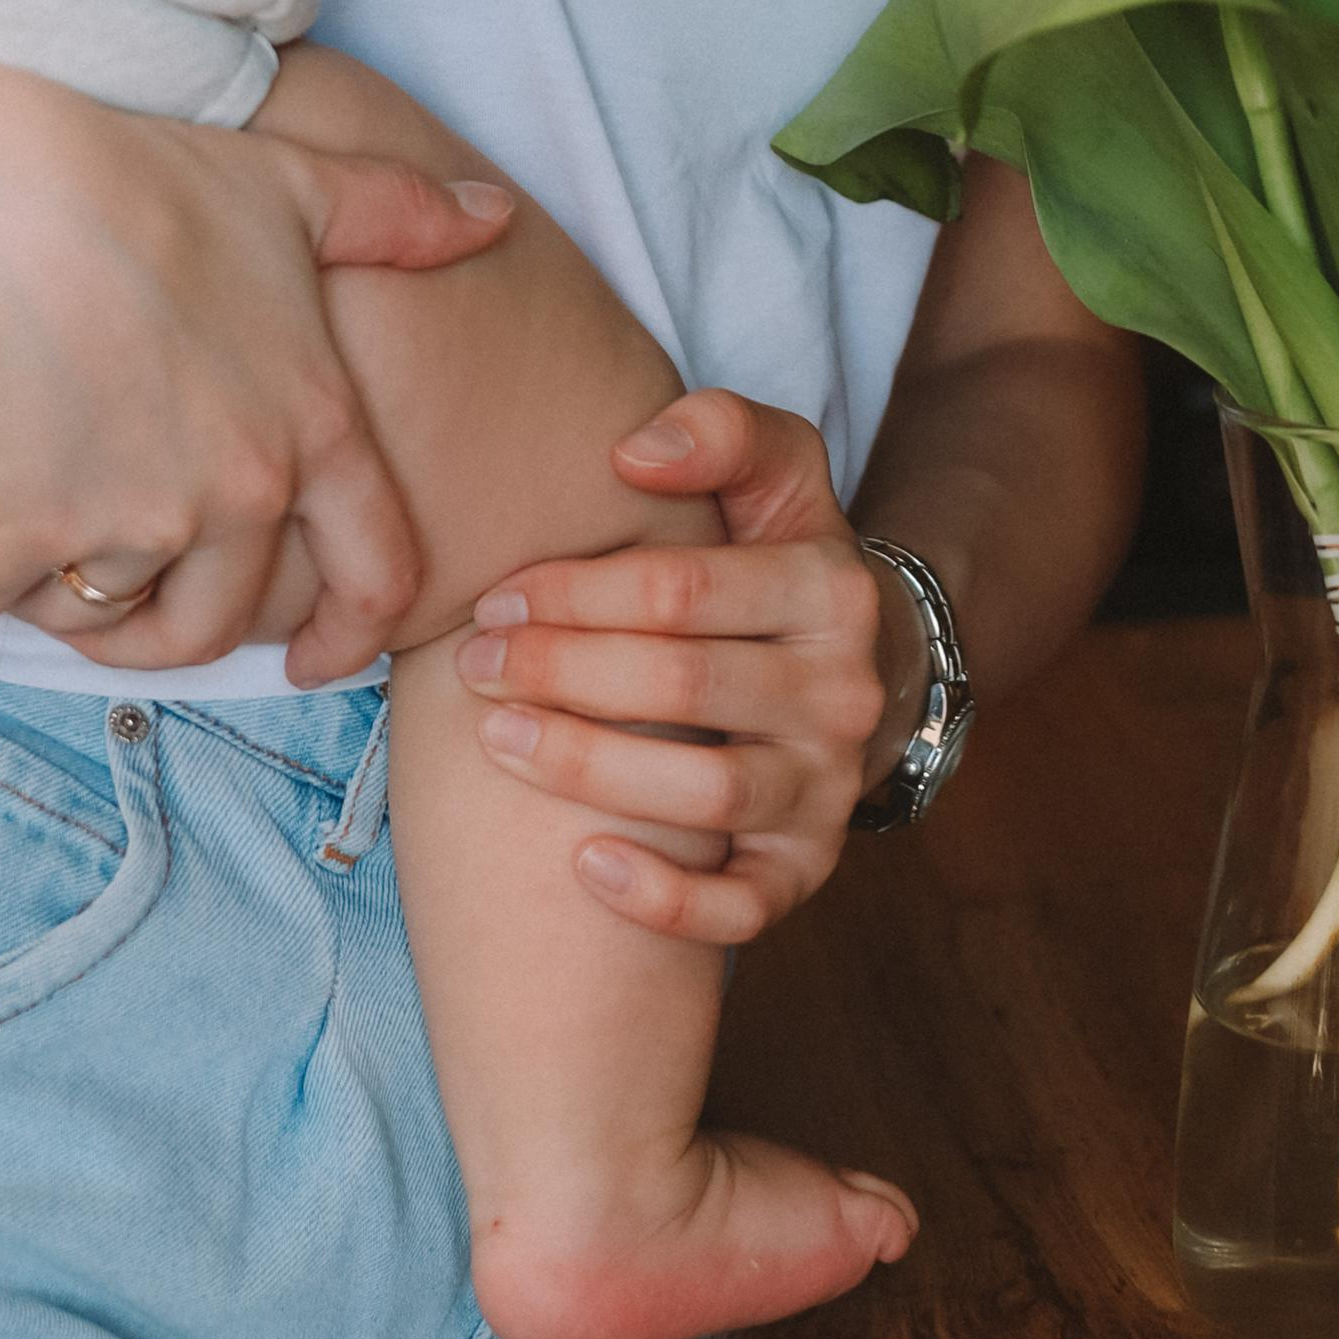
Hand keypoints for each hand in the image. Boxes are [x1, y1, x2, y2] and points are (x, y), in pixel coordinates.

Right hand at [0, 98, 511, 680]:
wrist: (3, 199)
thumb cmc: (148, 183)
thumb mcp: (294, 186)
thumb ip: (399, 214)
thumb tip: (495, 213)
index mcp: (314, 430)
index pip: (374, 574)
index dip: (351, 636)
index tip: (313, 662)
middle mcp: (237, 496)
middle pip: (215, 623)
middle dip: (166, 630)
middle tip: (121, 613)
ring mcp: (133, 522)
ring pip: (103, 614)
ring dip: (65, 608)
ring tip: (30, 566)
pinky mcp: (27, 529)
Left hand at [454, 389, 918, 944]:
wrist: (865, 669)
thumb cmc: (775, 563)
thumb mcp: (773, 473)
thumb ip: (720, 431)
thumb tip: (633, 450)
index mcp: (829, 589)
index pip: (683, 590)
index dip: (575, 593)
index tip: (496, 595)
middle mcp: (842, 694)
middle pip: (686, 686)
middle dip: (560, 673)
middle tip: (474, 665)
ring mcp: (829, 790)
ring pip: (709, 793)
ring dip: (589, 769)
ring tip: (498, 740)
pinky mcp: (807, 869)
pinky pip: (745, 907)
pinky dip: (666, 899)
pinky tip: (584, 865)